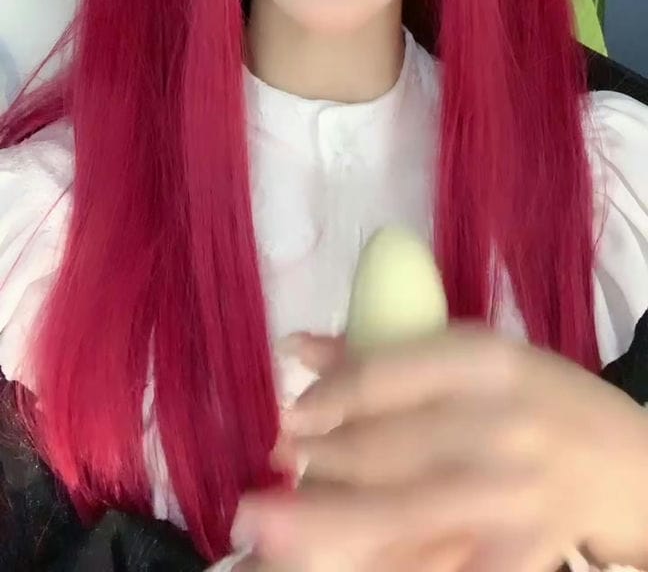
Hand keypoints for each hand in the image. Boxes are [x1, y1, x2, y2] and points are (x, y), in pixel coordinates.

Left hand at [232, 325, 647, 571]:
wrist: (625, 464)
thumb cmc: (538, 397)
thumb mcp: (475, 354)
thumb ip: (387, 352)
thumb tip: (295, 350)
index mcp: (486, 362)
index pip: (388, 375)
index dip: (329, 398)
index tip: (288, 415)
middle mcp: (498, 426)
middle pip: (388, 450)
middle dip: (318, 464)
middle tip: (266, 476)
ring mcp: (509, 498)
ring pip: (403, 515)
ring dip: (328, 521)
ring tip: (265, 526)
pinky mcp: (516, 556)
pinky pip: (436, 567)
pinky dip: (383, 565)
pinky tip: (336, 565)